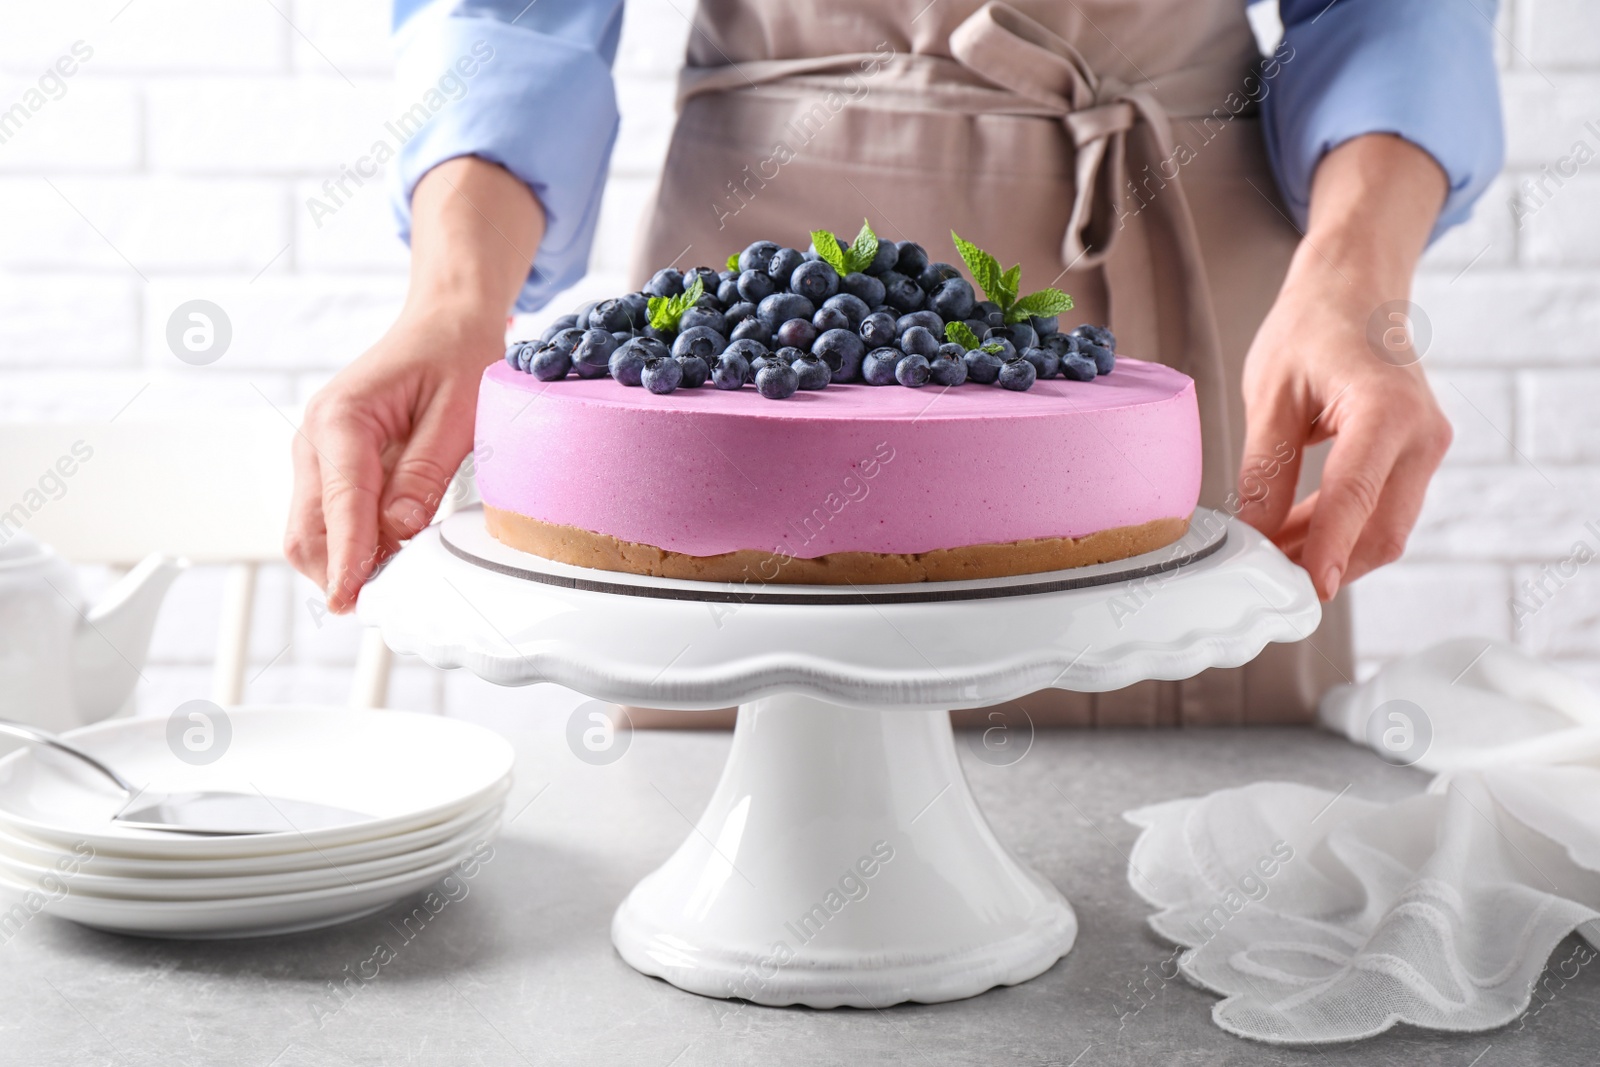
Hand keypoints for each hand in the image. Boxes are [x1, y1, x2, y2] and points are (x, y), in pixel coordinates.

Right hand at [284, 157, 541, 611]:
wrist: (446, 319)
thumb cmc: (456, 355)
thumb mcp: (458, 414)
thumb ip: (424, 473)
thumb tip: (397, 530)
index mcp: (341, 419)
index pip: (339, 506)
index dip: (346, 559)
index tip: (349, 600)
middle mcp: (314, 435)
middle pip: (307, 529)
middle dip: (337, 571)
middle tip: (385, 604)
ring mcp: (316, 451)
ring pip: (311, 529)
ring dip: (343, 561)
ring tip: (395, 580)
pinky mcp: (330, 463)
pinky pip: (329, 516)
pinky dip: (350, 542)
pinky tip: (388, 553)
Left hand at [1234, 135, 1450, 601]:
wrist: (1356, 288)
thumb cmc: (1311, 328)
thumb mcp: (1270, 397)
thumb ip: (1265, 470)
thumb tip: (1253, 537)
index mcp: (1385, 410)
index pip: (1354, 498)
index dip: (1326, 552)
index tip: (1301, 592)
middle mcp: (1422, 434)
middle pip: (1381, 530)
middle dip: (1327, 564)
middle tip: (1268, 582)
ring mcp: (1429, 447)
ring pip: (1384, 528)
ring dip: (1331, 551)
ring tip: (1270, 553)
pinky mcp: (1420, 456)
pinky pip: (1384, 509)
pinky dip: (1342, 529)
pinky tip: (1293, 531)